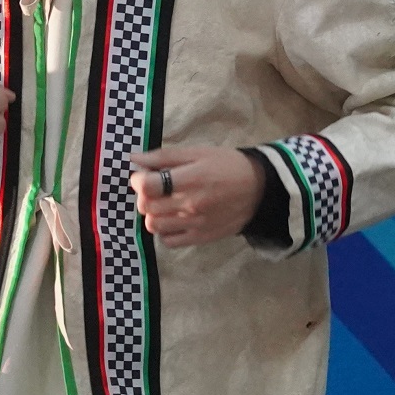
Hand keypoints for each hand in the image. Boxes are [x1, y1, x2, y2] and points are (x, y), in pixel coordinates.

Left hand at [128, 146, 265, 248]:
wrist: (259, 190)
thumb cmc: (227, 165)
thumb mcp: (198, 152)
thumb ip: (164, 156)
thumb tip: (134, 160)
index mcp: (189, 179)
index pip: (146, 186)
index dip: (138, 180)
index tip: (143, 176)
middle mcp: (190, 205)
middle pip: (146, 207)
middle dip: (144, 196)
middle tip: (154, 189)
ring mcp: (194, 224)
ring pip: (154, 226)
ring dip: (153, 214)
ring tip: (164, 204)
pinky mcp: (200, 238)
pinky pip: (168, 242)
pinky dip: (165, 231)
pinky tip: (173, 219)